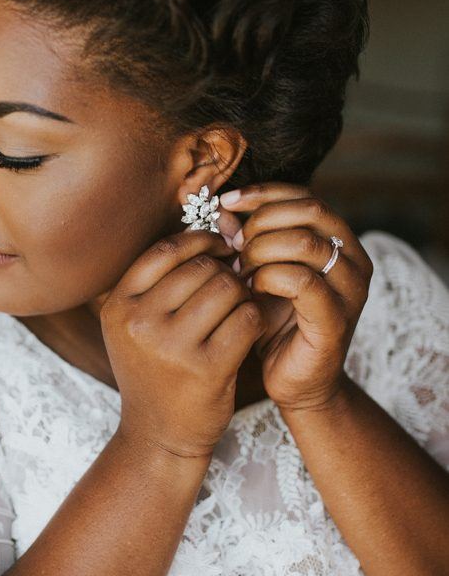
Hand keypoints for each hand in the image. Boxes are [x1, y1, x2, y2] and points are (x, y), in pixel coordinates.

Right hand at [100, 228, 266, 459]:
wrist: (158, 435)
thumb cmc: (154, 370)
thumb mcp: (135, 325)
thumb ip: (159, 281)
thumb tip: (214, 226)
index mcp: (118, 305)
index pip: (166, 250)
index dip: (201, 241)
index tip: (220, 249)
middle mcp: (139, 322)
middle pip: (201, 267)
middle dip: (225, 271)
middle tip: (235, 285)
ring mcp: (172, 346)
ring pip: (227, 288)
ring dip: (242, 293)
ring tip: (239, 307)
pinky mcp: (207, 368)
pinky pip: (246, 318)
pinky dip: (254, 317)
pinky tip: (248, 329)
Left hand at [220, 183, 373, 412]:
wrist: (294, 383)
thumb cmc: (274, 324)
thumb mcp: (257, 272)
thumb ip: (244, 240)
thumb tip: (221, 210)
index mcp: (339, 242)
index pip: (306, 196)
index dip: (264, 193)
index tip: (227, 202)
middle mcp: (354, 260)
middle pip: (309, 211)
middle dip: (262, 222)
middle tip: (235, 245)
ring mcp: (350, 290)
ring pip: (306, 243)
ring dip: (262, 250)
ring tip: (240, 270)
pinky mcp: (337, 319)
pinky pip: (302, 281)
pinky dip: (268, 278)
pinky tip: (250, 289)